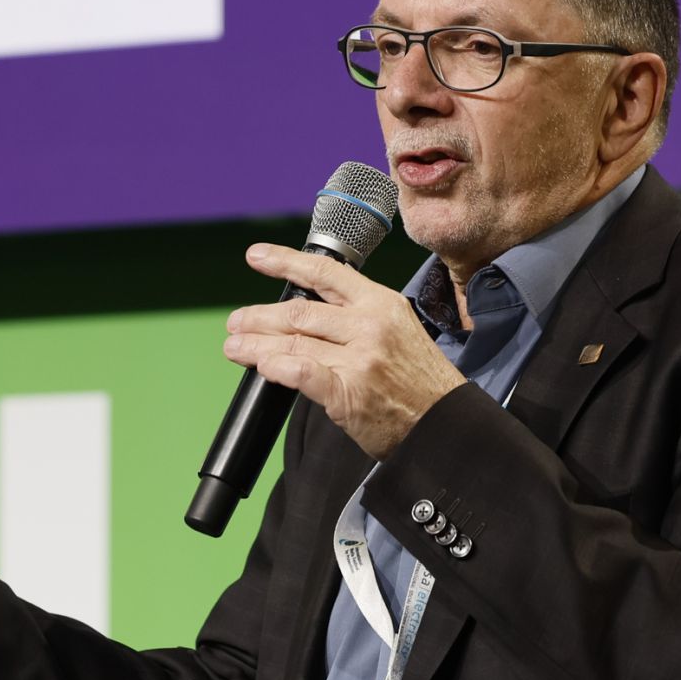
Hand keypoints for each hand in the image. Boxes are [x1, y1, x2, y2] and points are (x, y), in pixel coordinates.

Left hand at [222, 244, 463, 458]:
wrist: (444, 422)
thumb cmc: (419, 380)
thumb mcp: (398, 329)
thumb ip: (357, 316)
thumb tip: (307, 313)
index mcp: (381, 303)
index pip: (325, 273)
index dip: (284, 261)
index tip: (256, 257)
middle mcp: (369, 325)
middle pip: (299, 311)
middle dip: (259, 317)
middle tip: (237, 322)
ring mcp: (359, 359)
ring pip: (292, 343)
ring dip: (255, 345)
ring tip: (235, 347)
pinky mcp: (348, 392)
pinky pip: (300, 373)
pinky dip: (275, 368)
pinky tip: (261, 366)